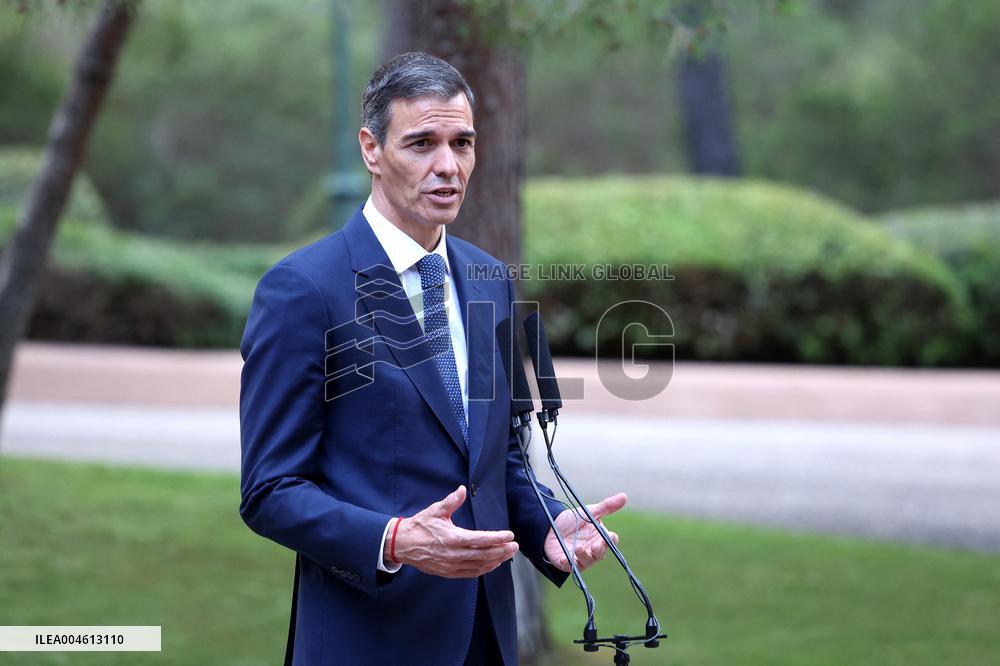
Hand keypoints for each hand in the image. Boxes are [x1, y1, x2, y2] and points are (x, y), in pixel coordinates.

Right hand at [390, 485, 518, 578]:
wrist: (402, 544)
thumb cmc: (420, 526)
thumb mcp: (435, 510)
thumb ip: (451, 501)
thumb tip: (462, 489)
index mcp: (452, 538)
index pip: (481, 539)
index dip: (497, 538)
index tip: (509, 535)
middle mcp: (454, 554)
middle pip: (484, 555)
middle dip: (502, 550)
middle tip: (515, 546)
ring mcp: (451, 566)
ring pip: (480, 566)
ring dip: (496, 560)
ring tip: (508, 555)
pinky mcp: (448, 572)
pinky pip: (471, 573)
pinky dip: (484, 569)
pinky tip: (492, 564)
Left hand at [543, 493, 626, 572]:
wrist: (551, 526)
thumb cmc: (573, 521)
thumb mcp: (589, 512)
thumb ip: (606, 506)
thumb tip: (625, 496)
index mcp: (600, 538)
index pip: (610, 541)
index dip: (611, 540)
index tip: (611, 535)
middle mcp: (592, 550)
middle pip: (600, 553)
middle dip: (599, 550)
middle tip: (595, 545)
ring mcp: (580, 558)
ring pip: (586, 561)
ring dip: (583, 555)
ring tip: (578, 547)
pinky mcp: (567, 563)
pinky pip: (570, 566)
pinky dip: (568, 563)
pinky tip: (564, 559)